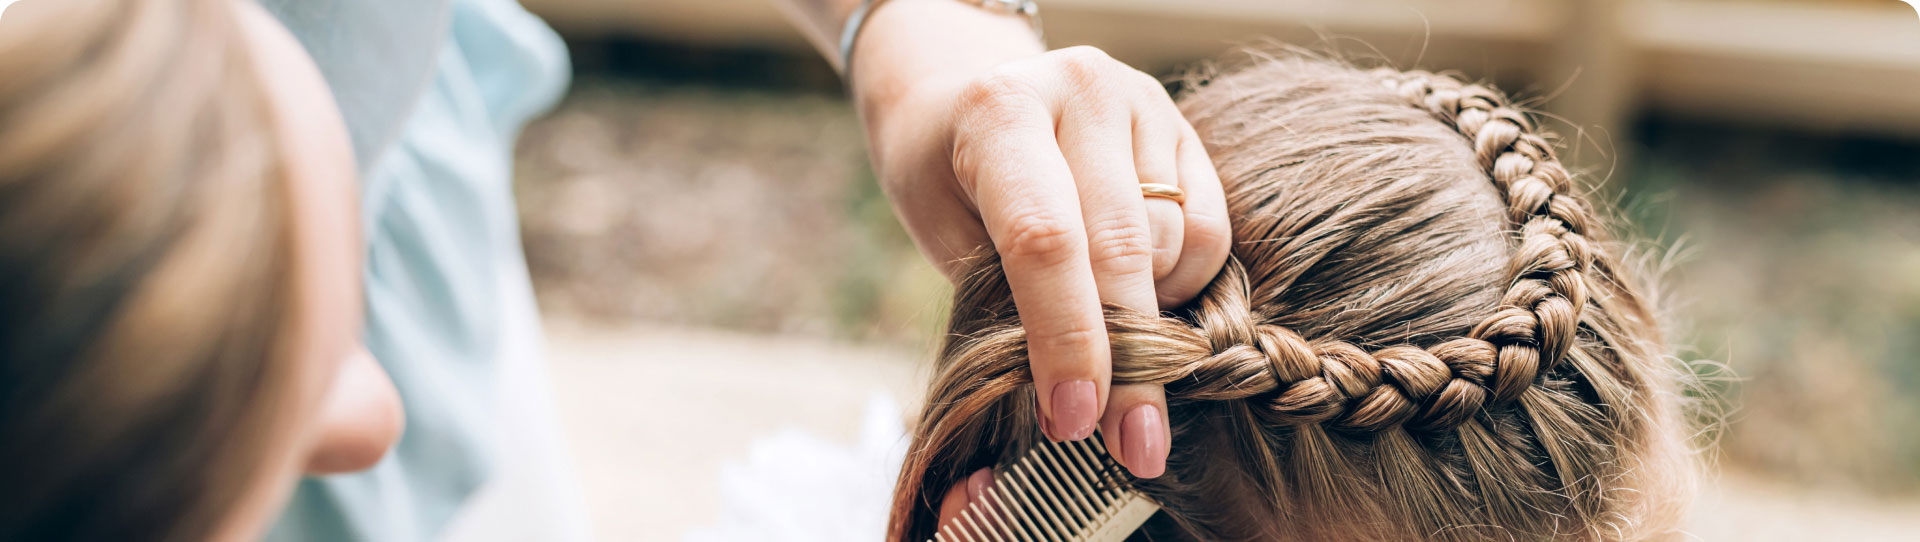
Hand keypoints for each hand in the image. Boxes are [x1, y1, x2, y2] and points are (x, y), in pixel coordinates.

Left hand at [861, 43, 1231, 482]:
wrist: (967, 97)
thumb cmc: (946, 182)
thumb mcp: (945, 238)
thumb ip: (1002, 305)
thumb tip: (1065, 413)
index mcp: (999, 114)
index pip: (1044, 238)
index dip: (1065, 338)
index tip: (1074, 419)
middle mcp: (1079, 93)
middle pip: (1121, 246)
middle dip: (1129, 361)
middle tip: (1133, 446)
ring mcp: (1140, 101)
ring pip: (1174, 242)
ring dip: (1155, 320)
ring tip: (1116, 347)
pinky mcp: (1183, 124)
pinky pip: (1209, 228)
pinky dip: (1185, 282)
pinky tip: (1147, 296)